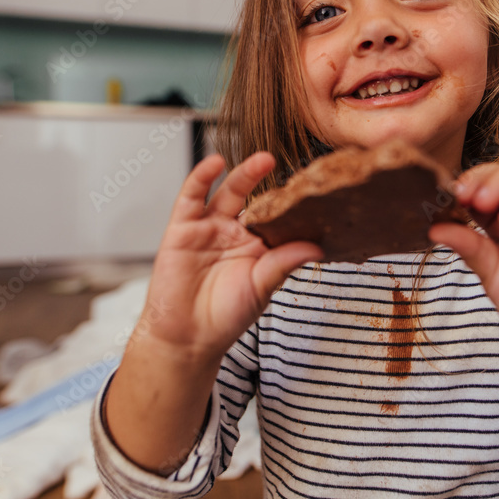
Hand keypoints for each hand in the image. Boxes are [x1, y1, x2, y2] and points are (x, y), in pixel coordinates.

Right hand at [136, 153, 321, 360]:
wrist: (187, 337)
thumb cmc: (225, 317)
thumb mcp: (261, 288)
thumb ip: (283, 263)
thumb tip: (316, 247)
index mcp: (257, 247)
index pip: (276, 217)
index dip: (291, 203)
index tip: (313, 189)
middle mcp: (234, 233)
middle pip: (254, 198)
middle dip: (270, 181)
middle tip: (292, 167)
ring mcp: (209, 228)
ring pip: (227, 192)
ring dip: (244, 174)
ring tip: (265, 160)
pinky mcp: (182, 227)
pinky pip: (192, 197)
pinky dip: (201, 177)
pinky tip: (216, 163)